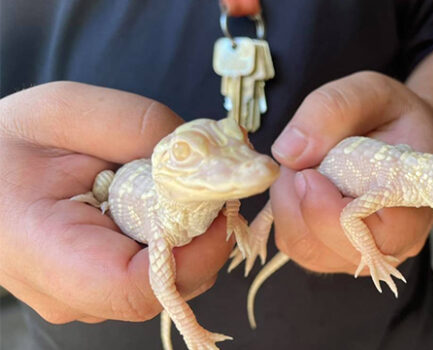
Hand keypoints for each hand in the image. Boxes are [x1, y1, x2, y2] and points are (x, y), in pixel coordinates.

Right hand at [0, 82, 233, 323]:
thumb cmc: (5, 142)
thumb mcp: (63, 110)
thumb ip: (136, 125)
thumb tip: (205, 155)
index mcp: (43, 252)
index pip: (137, 287)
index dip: (195, 253)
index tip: (221, 205)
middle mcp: (66, 295)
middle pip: (166, 287)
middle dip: (202, 235)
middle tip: (206, 183)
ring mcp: (84, 301)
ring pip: (169, 283)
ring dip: (189, 235)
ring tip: (169, 188)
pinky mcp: (99, 293)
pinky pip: (156, 275)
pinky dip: (172, 239)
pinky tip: (154, 205)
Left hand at [269, 71, 432, 274]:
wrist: (408, 137)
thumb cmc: (395, 116)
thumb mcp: (371, 91)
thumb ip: (333, 109)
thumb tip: (288, 152)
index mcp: (411, 209)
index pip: (366, 235)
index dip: (325, 208)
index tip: (309, 170)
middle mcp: (390, 246)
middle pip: (323, 245)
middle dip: (297, 198)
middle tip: (305, 158)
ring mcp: (360, 256)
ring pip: (302, 246)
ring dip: (289, 203)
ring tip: (308, 167)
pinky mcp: (334, 254)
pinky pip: (296, 244)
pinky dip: (287, 211)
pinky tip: (304, 183)